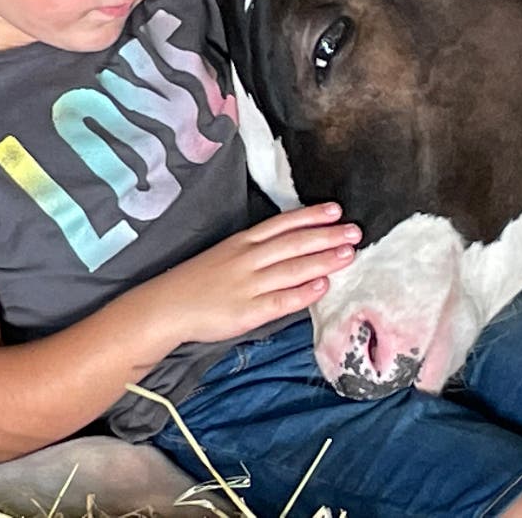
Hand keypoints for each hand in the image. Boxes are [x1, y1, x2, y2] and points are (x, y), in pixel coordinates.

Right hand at [138, 204, 361, 343]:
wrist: (167, 306)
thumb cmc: (195, 282)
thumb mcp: (223, 256)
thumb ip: (254, 252)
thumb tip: (289, 248)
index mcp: (241, 243)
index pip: (281, 225)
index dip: (310, 216)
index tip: (335, 210)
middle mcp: (247, 259)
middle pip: (293, 244)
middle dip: (326, 236)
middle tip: (355, 231)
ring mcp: (248, 285)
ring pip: (292, 269)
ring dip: (323, 260)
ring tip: (348, 253)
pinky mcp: (248, 312)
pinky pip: (281, 300)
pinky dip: (304, 292)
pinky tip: (323, 286)